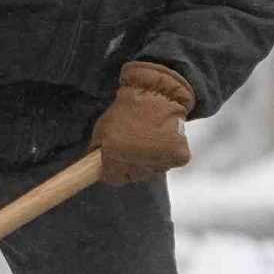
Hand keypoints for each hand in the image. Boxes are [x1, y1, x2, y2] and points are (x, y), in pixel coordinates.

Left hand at [89, 60, 195, 184]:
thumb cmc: (128, 108)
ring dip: (150, 161)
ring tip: (149, 140)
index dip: (113, 171)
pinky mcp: (178, 157)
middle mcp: (136, 161)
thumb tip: (96, 165)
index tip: (115, 165)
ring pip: (152, 171)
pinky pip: (170, 163)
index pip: (112, 178)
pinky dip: (167, 155)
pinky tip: (163, 140)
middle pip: (133, 177)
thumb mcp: (103, 127)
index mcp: (114, 154)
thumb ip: (98, 149)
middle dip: (132, 166)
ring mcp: (159, 161)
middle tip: (135, 147)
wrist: (158, 94)